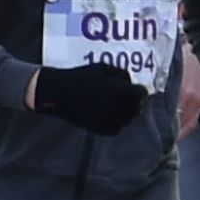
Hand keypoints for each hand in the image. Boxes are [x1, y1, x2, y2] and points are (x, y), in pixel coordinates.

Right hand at [30, 59, 148, 132]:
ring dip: (124, 112)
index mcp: (123, 91)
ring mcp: (112, 120)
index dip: (138, 91)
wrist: (58, 93)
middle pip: (137, 107)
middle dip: (132, 102)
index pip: (141, 93)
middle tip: (122, 97)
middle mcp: (120, 107)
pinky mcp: (103, 130)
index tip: (132, 89)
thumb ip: (122, 75)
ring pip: (128, 119)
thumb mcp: (104, 68)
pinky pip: (117, 127)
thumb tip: (132, 85)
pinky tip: (103, 113)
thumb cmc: (81, 77)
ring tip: (110, 104)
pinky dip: (113, 121)